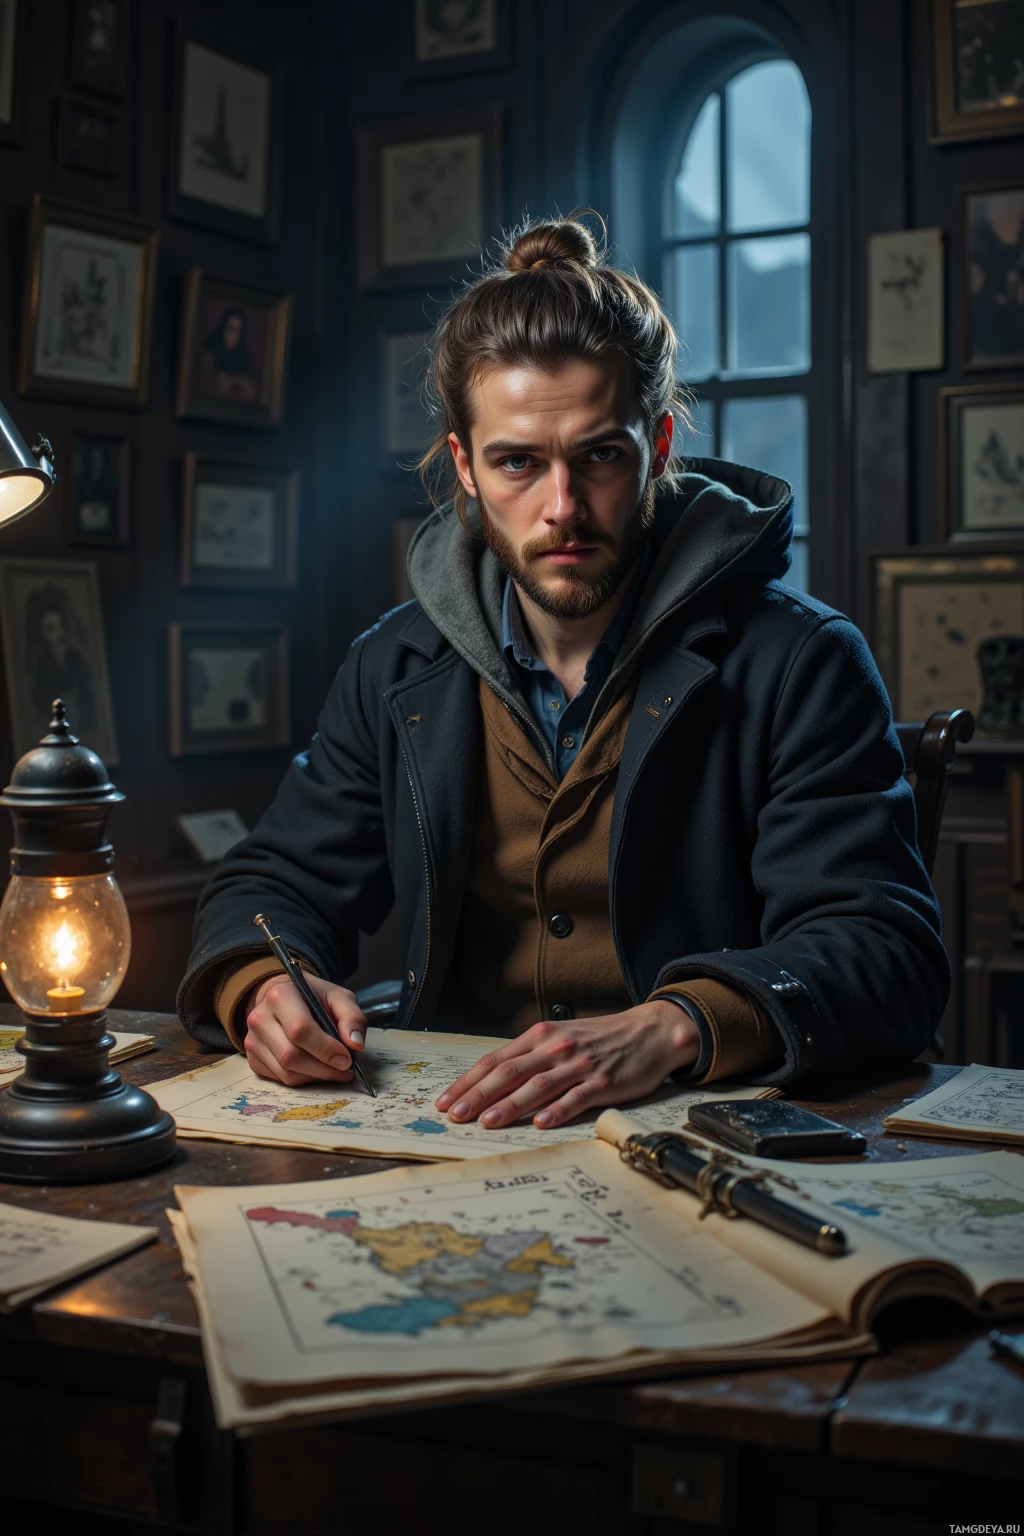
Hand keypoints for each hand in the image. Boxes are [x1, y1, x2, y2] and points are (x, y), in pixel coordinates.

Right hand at [245, 974, 366, 1086]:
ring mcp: (253, 1040)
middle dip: (323, 1069)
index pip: (300, 1030)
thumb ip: (351, 1016)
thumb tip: (356, 1044)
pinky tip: (316, 1069)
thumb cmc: (312, 998)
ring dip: (315, 1077)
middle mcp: (260, 1018)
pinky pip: (279, 1079)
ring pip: (285, 1072)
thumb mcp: (337, 997)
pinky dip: (303, 1079)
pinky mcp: (253, 1058)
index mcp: (280, 996)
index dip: (325, 1049)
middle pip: (290, 1056)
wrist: (283, 998)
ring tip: (334, 1070)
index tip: (346, 1059)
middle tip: (345, 1070)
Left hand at [433, 1000, 700, 1130]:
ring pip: (538, 1086)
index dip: (468, 1081)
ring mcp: (580, 1065)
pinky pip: (576, 1097)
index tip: (446, 1099)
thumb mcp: (560, 1037)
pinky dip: (557, 1110)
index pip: (495, 1060)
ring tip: (487, 1122)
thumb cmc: (600, 1038)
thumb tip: (494, 1080)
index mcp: (541, 1036)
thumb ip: (531, 1056)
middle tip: (455, 1115)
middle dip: (478, 1095)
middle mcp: (556, 1047)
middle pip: (509, 1072)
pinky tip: (540, 1123)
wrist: (648, 1031)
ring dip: (510, 1105)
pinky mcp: (603, 1082)